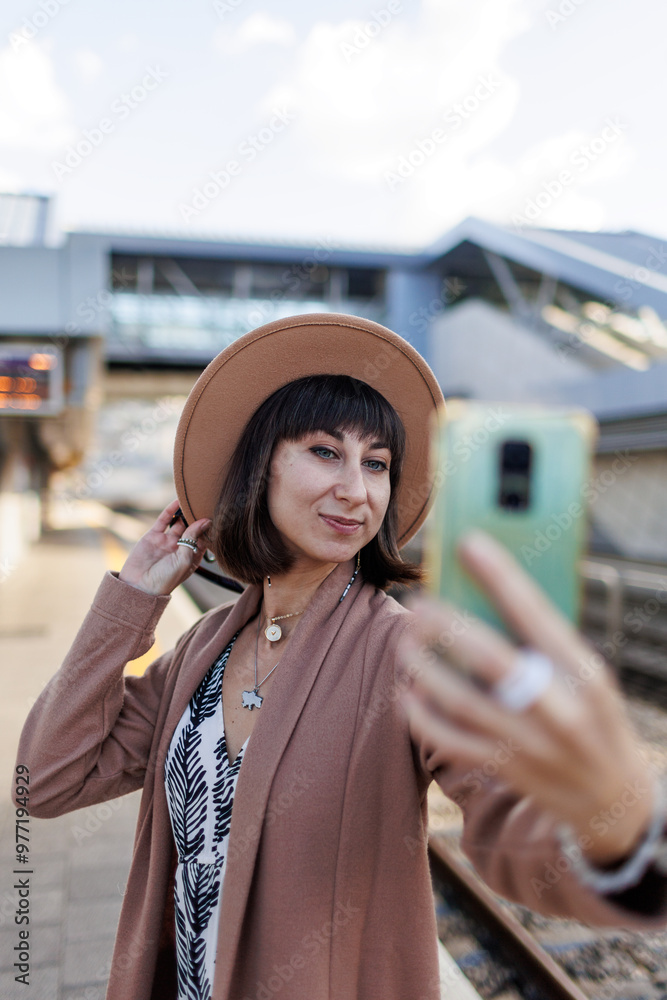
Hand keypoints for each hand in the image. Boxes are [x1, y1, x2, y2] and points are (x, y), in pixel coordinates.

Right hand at [118, 499, 211, 596]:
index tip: (218, 515)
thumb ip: (193, 539)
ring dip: (185, 512)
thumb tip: (206, 521)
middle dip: (198, 518)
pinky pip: (164, 520)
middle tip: (206, 503)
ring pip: (179, 523)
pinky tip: (178, 501)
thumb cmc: (165, 579)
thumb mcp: (184, 559)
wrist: (138, 586)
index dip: (209, 528)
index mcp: (191, 557)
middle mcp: (180, 548)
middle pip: (192, 529)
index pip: (203, 539)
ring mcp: (166, 541)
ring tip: (194, 500)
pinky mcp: (153, 536)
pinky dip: (171, 510)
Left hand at [398, 529, 657, 867]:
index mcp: (584, 674)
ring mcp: (528, 744)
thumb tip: (486, 593)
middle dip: (447, 627)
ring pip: (460, 702)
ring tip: (405, 642)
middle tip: (418, 603)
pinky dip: (421, 714)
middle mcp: (558, 710)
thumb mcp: (587, 675)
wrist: (612, 798)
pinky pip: (449, 740)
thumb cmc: (593, 716)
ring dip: (423, 667)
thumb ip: (545, 642)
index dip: (501, 577)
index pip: (537, 615)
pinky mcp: (503, 767)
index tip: (469, 543)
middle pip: (491, 660)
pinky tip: (406, 691)